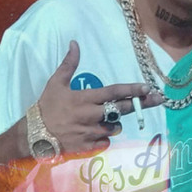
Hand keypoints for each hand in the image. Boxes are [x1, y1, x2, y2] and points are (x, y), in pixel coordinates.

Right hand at [37, 41, 162, 154]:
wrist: (33, 135)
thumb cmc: (46, 107)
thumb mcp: (55, 83)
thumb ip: (69, 64)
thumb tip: (74, 43)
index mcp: (85, 99)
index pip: (114, 92)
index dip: (132, 90)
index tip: (148, 87)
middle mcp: (92, 115)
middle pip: (123, 109)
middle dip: (142, 103)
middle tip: (158, 99)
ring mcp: (92, 133)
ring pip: (116, 126)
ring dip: (115, 122)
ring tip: (101, 119)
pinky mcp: (90, 147)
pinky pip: (107, 142)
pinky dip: (105, 137)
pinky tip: (95, 134)